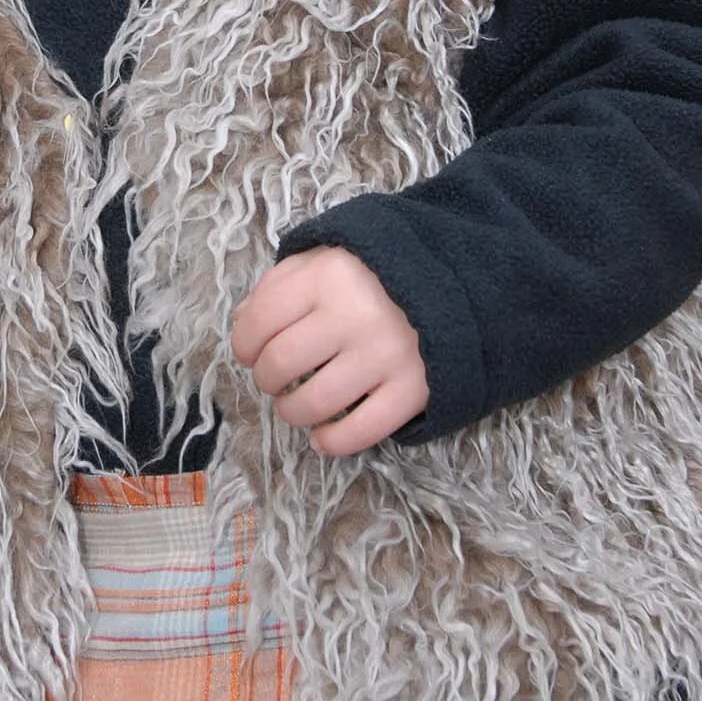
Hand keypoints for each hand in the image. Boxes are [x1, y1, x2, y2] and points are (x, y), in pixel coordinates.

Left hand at [230, 247, 427, 453]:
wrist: (459, 278)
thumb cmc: (378, 270)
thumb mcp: (326, 258)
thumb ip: (280, 283)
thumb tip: (242, 323)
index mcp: (326, 276)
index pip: (258, 322)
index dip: (243, 344)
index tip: (249, 351)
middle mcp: (354, 316)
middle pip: (280, 365)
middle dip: (266, 378)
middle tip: (275, 378)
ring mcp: (385, 356)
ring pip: (313, 404)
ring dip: (291, 412)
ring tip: (295, 405)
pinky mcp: (414, 389)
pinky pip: (360, 432)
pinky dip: (331, 442)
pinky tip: (321, 437)